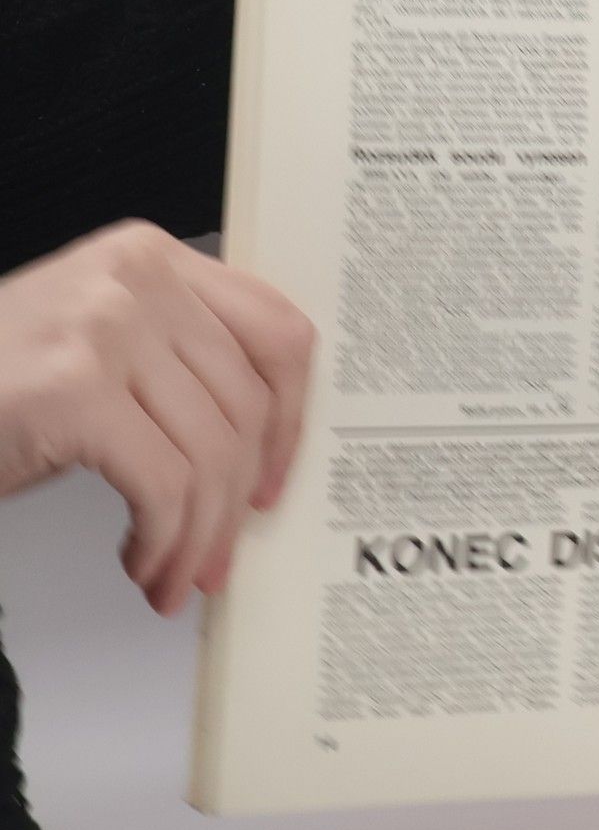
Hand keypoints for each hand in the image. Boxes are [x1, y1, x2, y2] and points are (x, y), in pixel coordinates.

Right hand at [0, 221, 314, 614]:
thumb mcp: (101, 347)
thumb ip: (178, 363)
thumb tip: (261, 449)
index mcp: (153, 258)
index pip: (276, 332)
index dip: (291, 419)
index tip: (272, 477)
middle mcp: (137, 279)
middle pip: (247, 406)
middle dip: (235, 499)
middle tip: (217, 554)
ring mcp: (106, 329)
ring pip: (212, 454)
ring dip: (197, 535)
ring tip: (173, 571)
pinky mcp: (74, 391)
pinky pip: (164, 486)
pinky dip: (162, 541)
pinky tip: (140, 560)